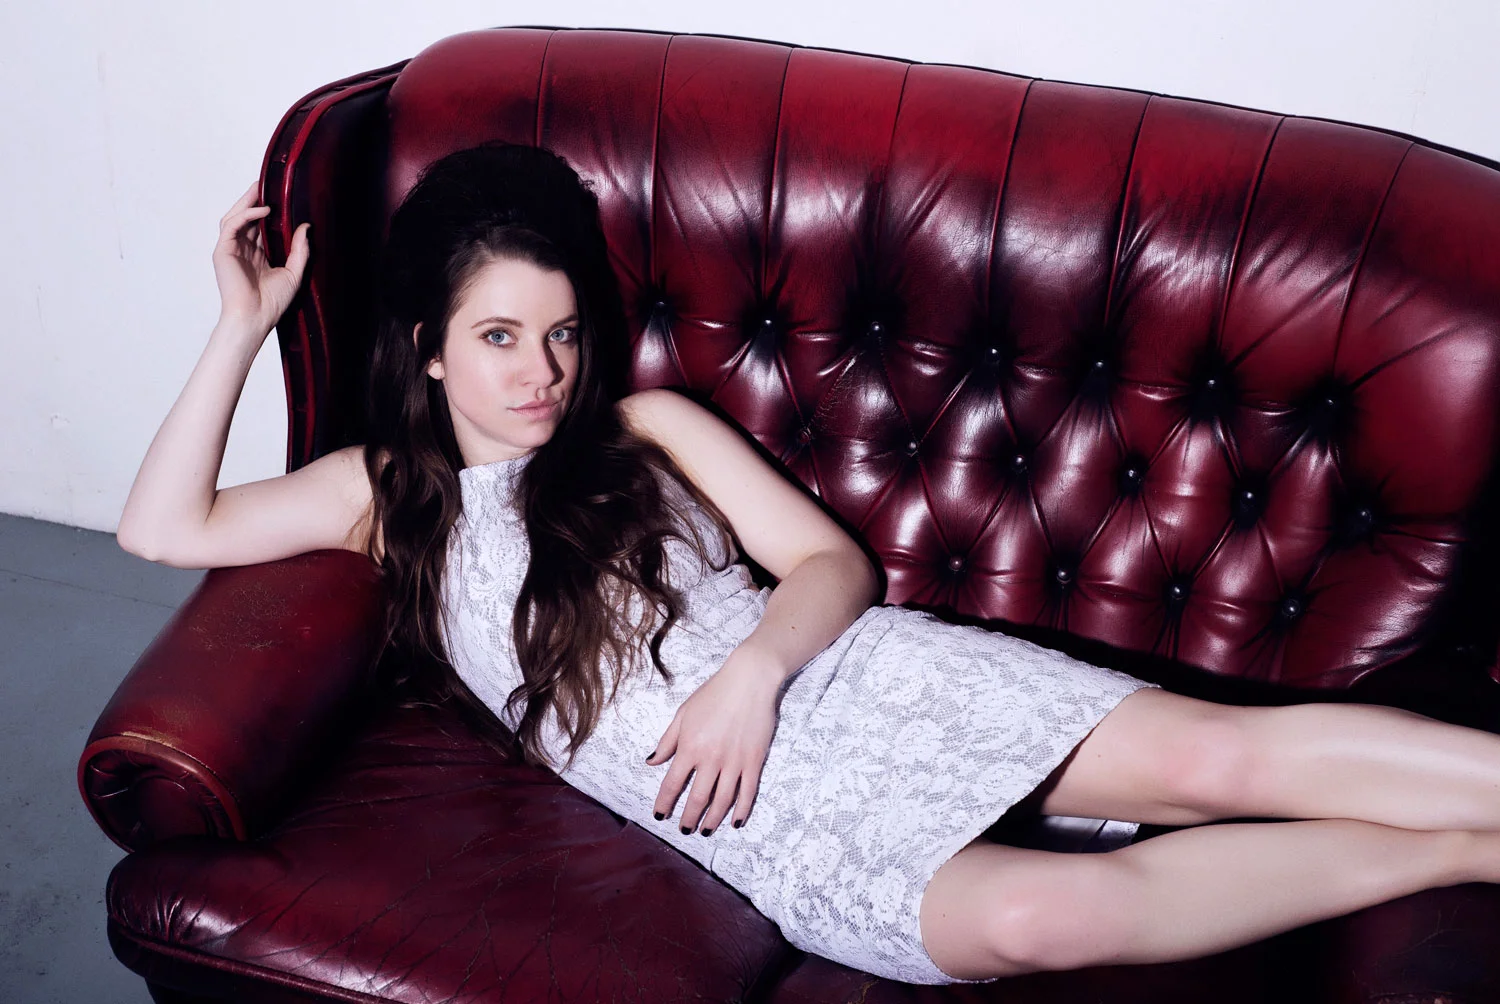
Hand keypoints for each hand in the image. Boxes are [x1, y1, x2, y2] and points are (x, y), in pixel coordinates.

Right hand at [212, 180, 311, 333]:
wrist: (256, 317)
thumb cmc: (272, 302)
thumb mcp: (294, 272)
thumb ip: (300, 249)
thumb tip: (306, 226)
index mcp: (257, 254)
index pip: (259, 225)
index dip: (267, 210)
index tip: (279, 195)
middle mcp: (242, 249)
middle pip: (245, 216)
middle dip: (254, 199)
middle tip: (266, 183)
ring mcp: (231, 249)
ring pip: (235, 216)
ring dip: (247, 201)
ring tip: (260, 187)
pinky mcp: (223, 251)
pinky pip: (232, 225)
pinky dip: (246, 214)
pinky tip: (262, 209)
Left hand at [646, 645, 783, 834]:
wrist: (749, 680)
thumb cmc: (713, 693)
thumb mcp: (684, 713)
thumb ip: (667, 741)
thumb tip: (652, 761)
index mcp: (690, 747)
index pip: (672, 784)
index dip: (664, 803)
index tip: (660, 816)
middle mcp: (711, 759)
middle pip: (697, 799)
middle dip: (689, 819)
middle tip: (685, 830)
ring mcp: (735, 762)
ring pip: (722, 801)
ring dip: (713, 820)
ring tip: (706, 831)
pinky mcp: (754, 761)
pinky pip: (748, 792)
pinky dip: (742, 811)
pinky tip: (735, 822)